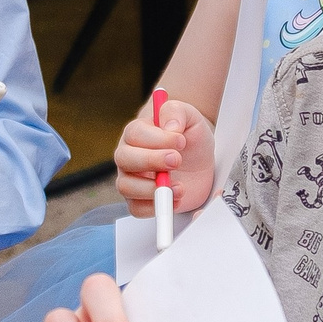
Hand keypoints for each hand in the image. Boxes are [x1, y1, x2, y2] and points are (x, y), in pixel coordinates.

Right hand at [114, 95, 214, 216]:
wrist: (198, 158)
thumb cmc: (188, 136)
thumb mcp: (189, 116)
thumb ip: (176, 112)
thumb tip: (170, 126)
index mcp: (137, 132)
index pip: (136, 134)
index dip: (158, 139)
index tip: (181, 141)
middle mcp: (129, 156)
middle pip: (124, 159)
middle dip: (152, 161)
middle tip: (177, 161)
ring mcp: (132, 179)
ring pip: (126, 186)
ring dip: (153, 189)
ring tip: (179, 186)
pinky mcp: (141, 199)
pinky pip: (136, 209)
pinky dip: (155, 208)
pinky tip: (176, 198)